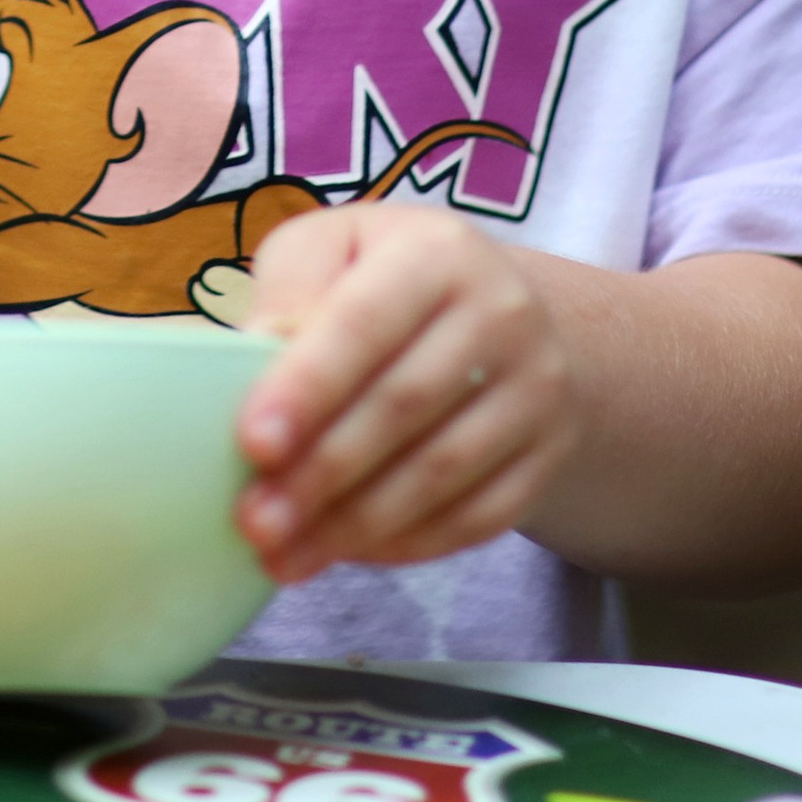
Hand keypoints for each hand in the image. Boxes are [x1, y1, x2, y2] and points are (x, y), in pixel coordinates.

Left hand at [232, 203, 578, 581]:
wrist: (499, 312)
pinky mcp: (548, 454)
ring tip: (284, 553)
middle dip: (321, 472)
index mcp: (438, 253)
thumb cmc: (383, 278)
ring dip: (355, 523)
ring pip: (443, 473)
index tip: (253, 444)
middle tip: (254, 520)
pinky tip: (347, 552)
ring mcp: (537, 389)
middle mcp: (502, 315)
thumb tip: (256, 347)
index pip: (365, 322)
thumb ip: (290, 288)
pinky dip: (408, 543)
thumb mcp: (331, 248)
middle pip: (404, 405)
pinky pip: (480, 517)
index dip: (308, 387)